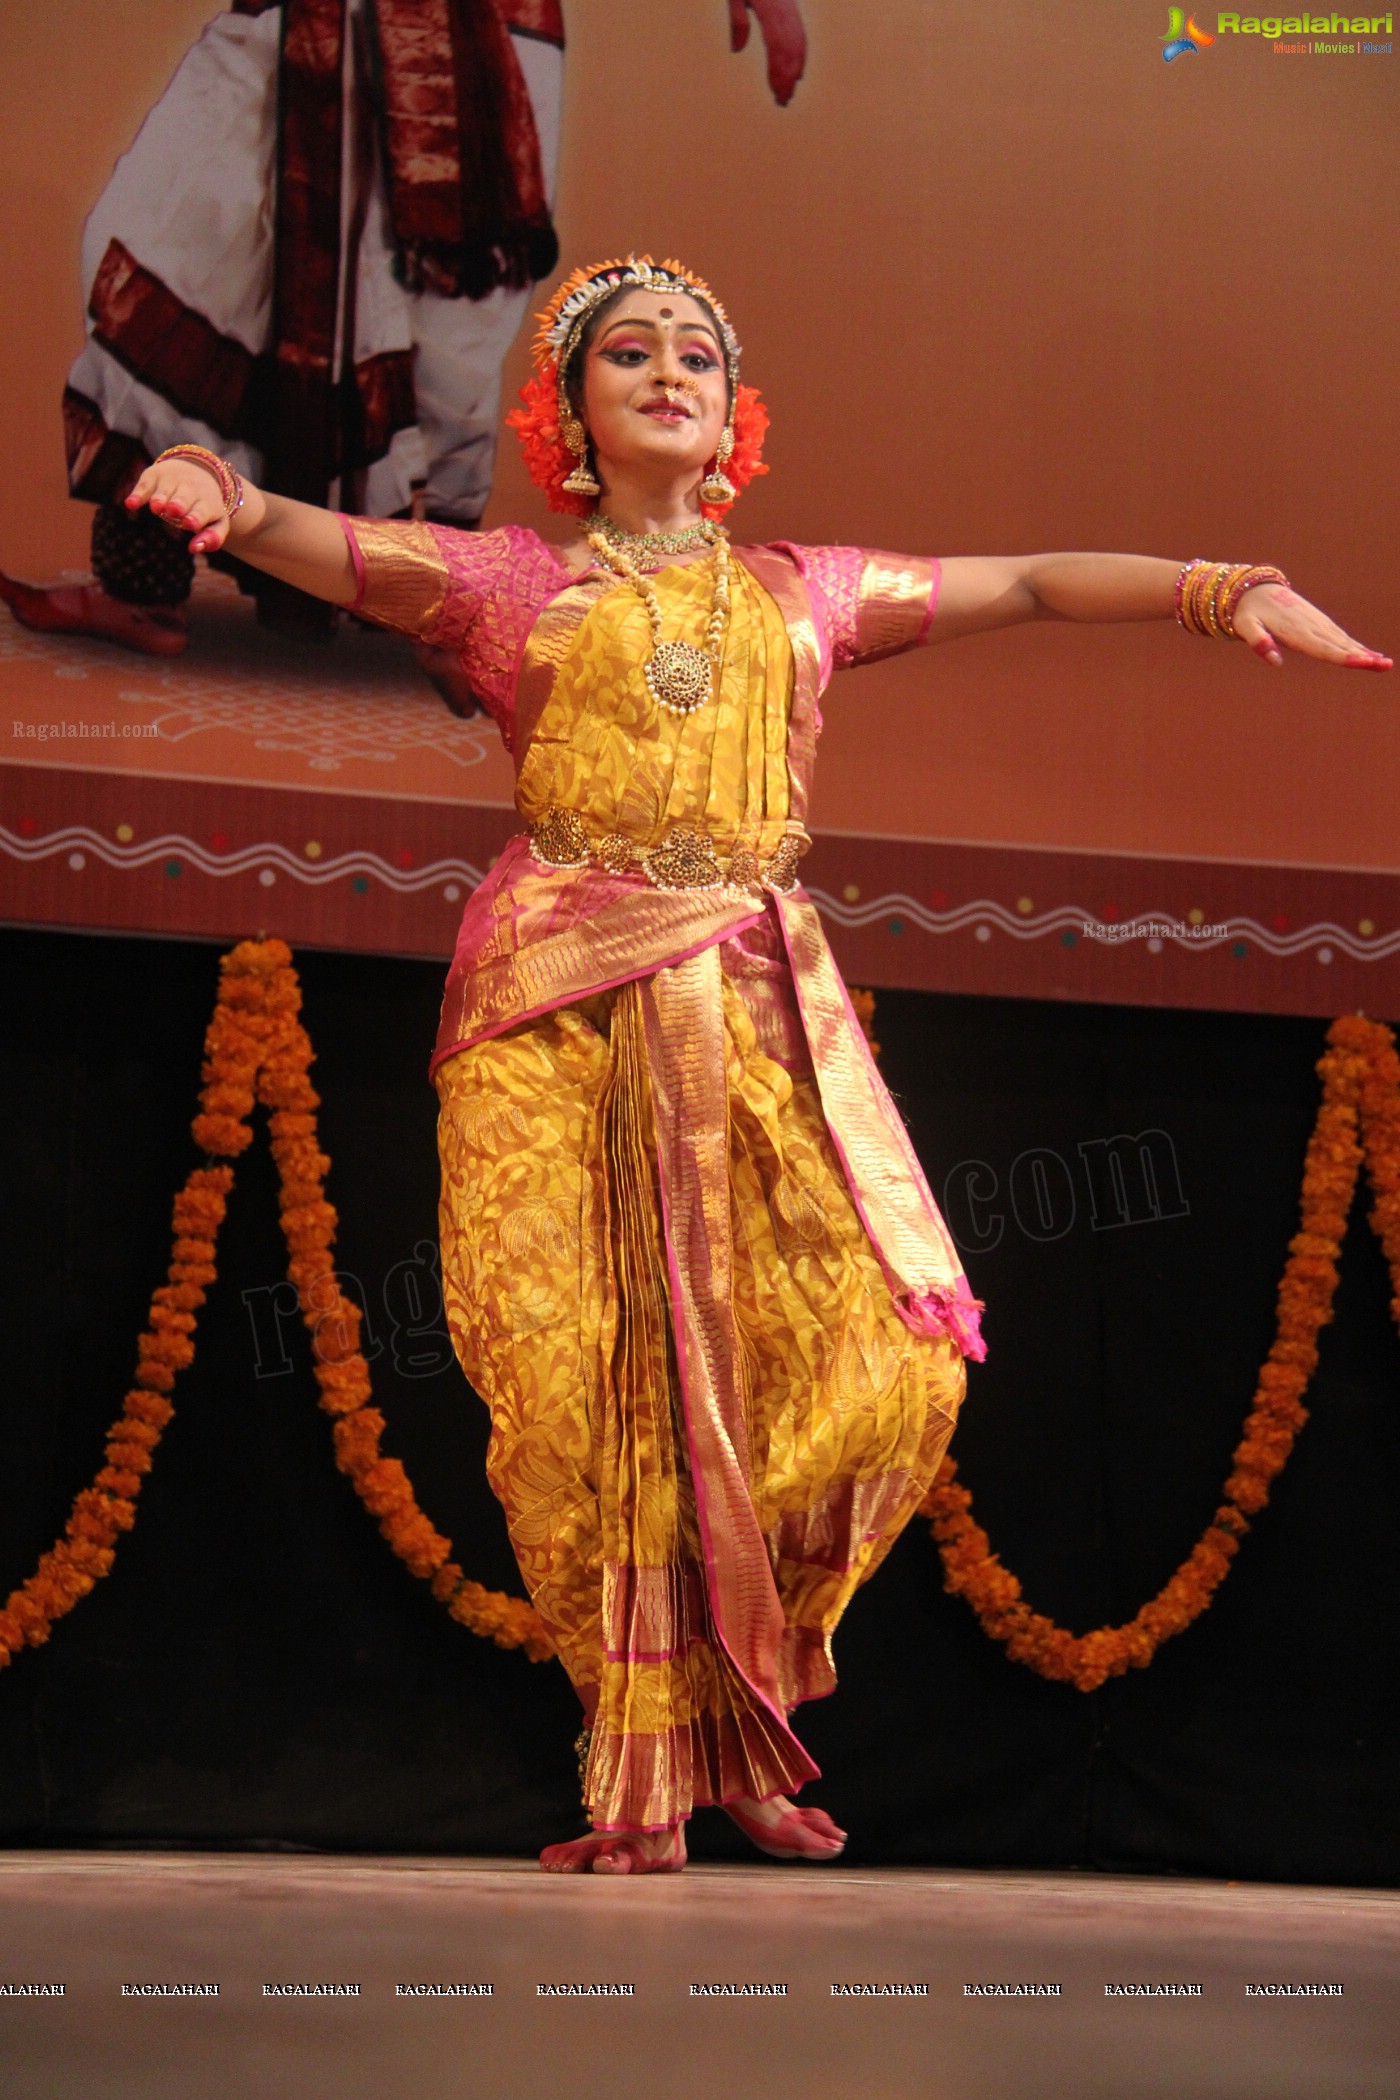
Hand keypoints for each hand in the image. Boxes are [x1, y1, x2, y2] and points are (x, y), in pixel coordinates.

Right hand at [124, 460, 235, 556]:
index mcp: (207, 502)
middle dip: (179, 504)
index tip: (190, 523)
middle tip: (174, 511)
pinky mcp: (153, 475)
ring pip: (164, 491)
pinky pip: (144, 485)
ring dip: (160, 498)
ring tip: (156, 508)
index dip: (196, 517)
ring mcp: (171, 481)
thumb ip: (213, 538)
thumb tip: (195, 548)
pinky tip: (130, 504)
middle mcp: (189, 489)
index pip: (202, 510)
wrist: (198, 469)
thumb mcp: (217, 522)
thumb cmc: (206, 506)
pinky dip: (138, 494)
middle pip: (183, 498)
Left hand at [727, 0, 806, 105]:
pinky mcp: (794, 10)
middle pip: (790, 51)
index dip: (778, 71)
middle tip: (783, 102)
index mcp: (771, 10)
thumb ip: (738, 20)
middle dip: (788, 78)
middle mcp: (785, 12)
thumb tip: (736, 50)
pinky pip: (801, 37)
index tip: (775, 92)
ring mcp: (792, 11)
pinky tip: (798, 74)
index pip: (776, 47)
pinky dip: (801, 57)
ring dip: (795, 72)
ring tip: (789, 94)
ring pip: (798, 46)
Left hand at [1233, 584, 1391, 671]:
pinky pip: (1340, 638)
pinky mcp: (1319, 624)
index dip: (1344, 656)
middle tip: (1385, 665)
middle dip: (1363, 656)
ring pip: (1345, 642)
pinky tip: (1369, 656)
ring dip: (1365, 652)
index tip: (1363, 662)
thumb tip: (1275, 660)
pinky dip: (1356, 647)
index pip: (1324, 648)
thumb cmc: (1248, 613)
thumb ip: (1258, 642)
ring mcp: (1318, 624)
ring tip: (1384, 663)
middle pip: (1341, 646)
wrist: (1256, 591)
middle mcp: (1312, 627)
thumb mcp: (1245, 626)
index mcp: (1296, 632)